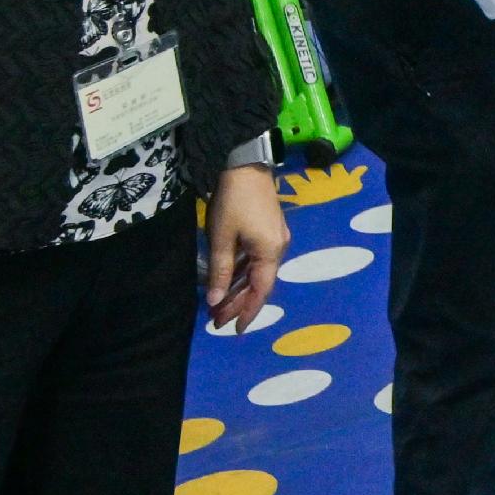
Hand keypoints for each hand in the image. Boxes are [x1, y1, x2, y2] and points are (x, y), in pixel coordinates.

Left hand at [202, 164, 288, 327]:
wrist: (245, 165)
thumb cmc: (233, 202)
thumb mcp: (222, 237)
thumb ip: (221, 271)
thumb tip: (216, 301)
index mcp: (270, 253)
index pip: (260, 292)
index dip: (247, 312)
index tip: (233, 330)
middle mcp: (278, 248)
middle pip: (259, 283)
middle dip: (238, 303)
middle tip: (217, 320)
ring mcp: (275, 238)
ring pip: (257, 272)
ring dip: (239, 288)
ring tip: (220, 304)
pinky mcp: (268, 229)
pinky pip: (257, 259)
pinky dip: (243, 272)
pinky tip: (229, 280)